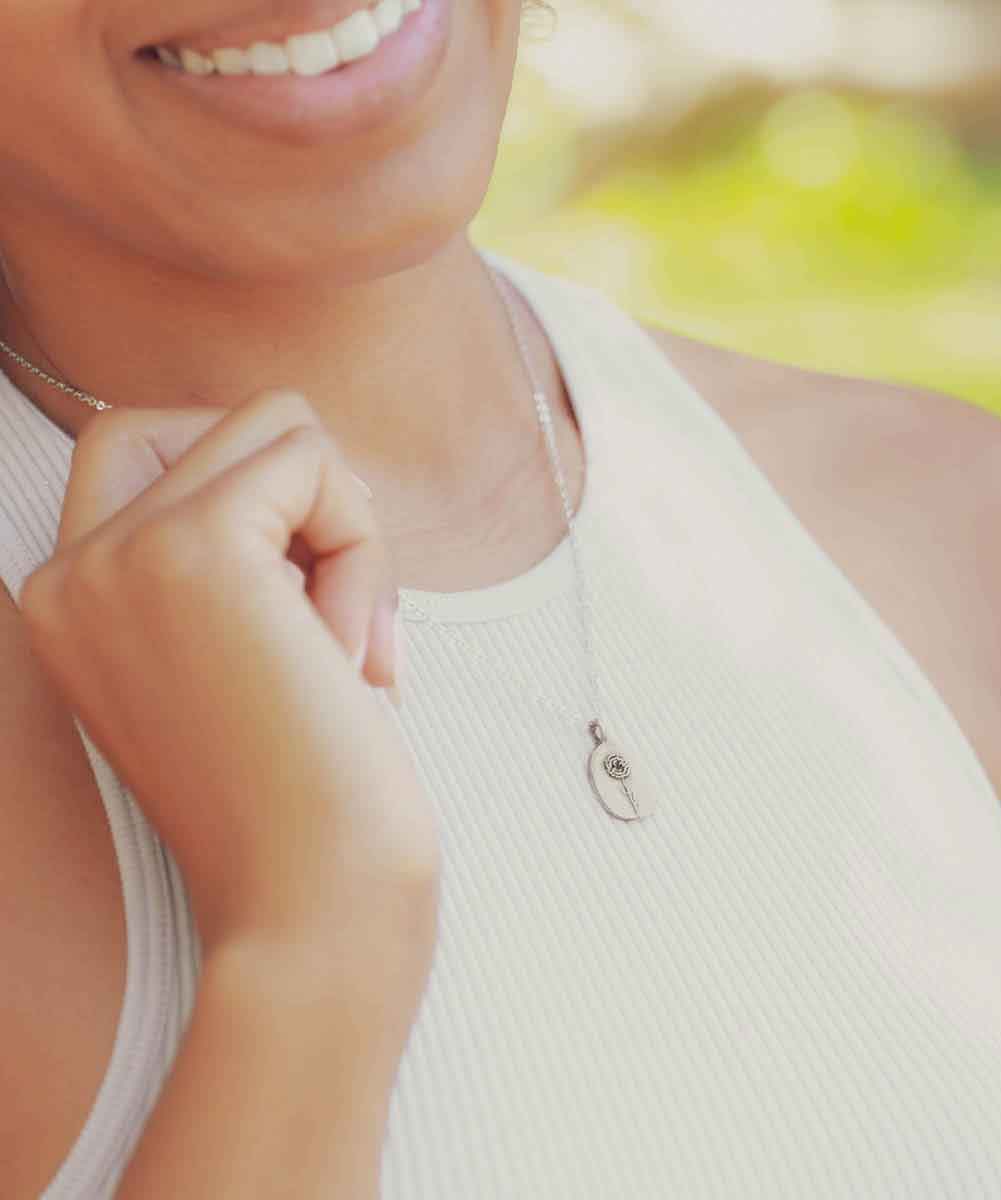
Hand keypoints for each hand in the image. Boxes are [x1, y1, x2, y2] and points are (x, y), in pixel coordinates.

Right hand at [18, 389, 439, 954]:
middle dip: (319, 507)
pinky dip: (365, 545)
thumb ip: (242, 560)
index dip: (260, 493)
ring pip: (280, 431)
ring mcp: (118, 557)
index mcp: (71, 603)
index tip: (306, 608)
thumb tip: (303, 450)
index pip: (151, 444)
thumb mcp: (247, 659)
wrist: (310, 911)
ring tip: (351, 650)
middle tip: (344, 623)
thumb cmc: (307, 800)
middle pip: (228, 428)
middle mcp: (68, 572)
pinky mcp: (192, 550)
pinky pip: (312, 460)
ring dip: (350, 528)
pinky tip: (355, 655)